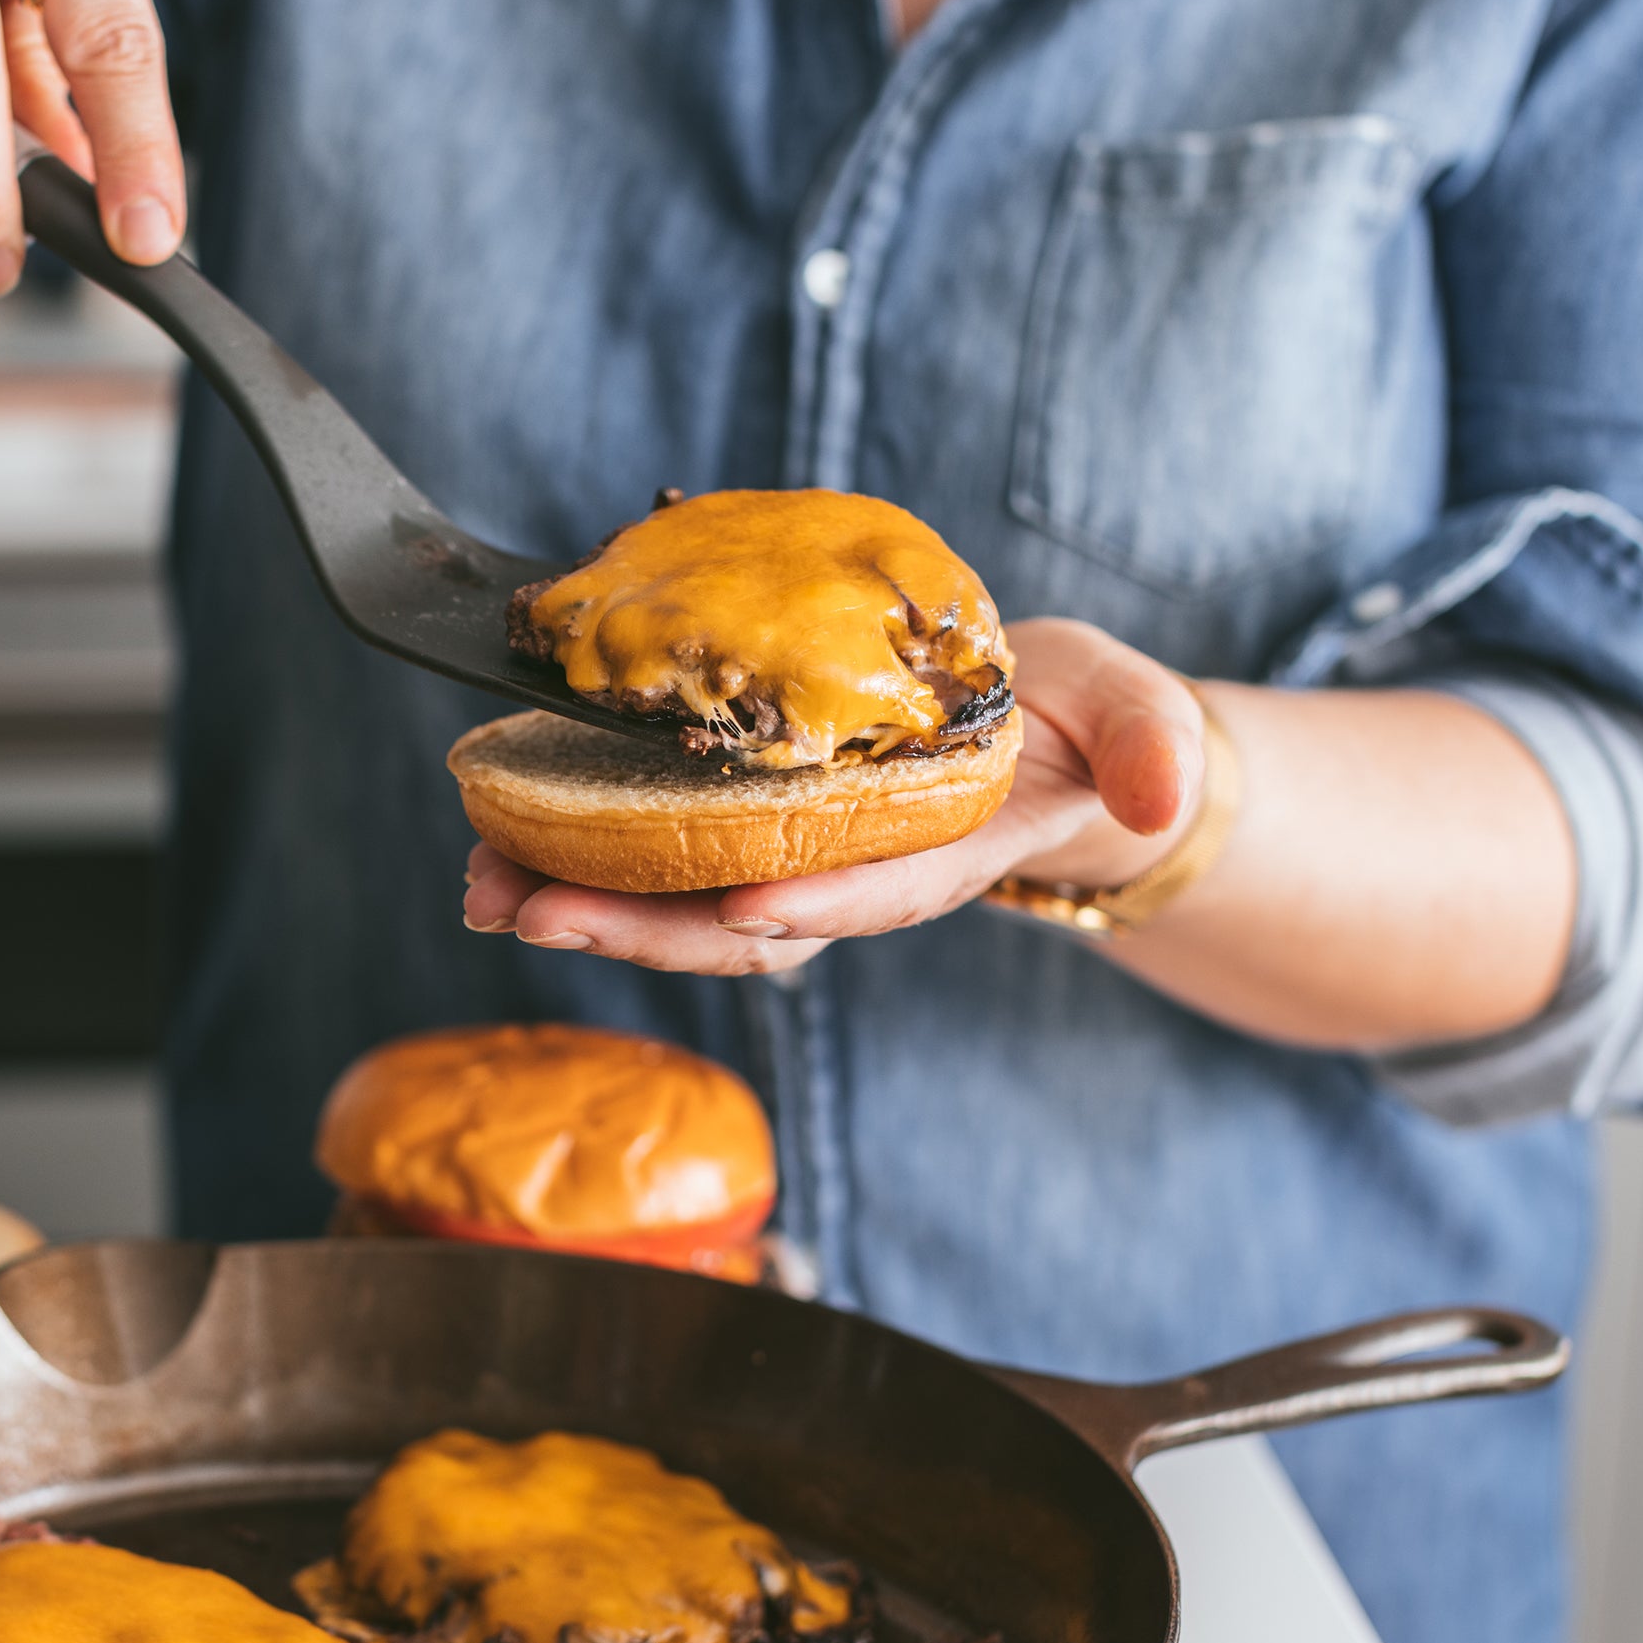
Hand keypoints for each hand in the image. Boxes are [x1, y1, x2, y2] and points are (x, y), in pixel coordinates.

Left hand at [461, 618, 1206, 975]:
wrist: (1049, 743)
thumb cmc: (1088, 726)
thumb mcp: (1137, 716)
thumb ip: (1150, 746)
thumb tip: (1159, 794)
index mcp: (950, 846)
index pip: (882, 889)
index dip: (821, 903)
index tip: (746, 907)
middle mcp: (859, 872)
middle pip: (745, 924)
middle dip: (641, 926)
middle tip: (529, 908)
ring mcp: (801, 861)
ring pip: (683, 907)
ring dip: (585, 901)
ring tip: (482, 886)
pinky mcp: (756, 833)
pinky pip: (664, 860)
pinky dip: (583, 858)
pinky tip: (501, 842)